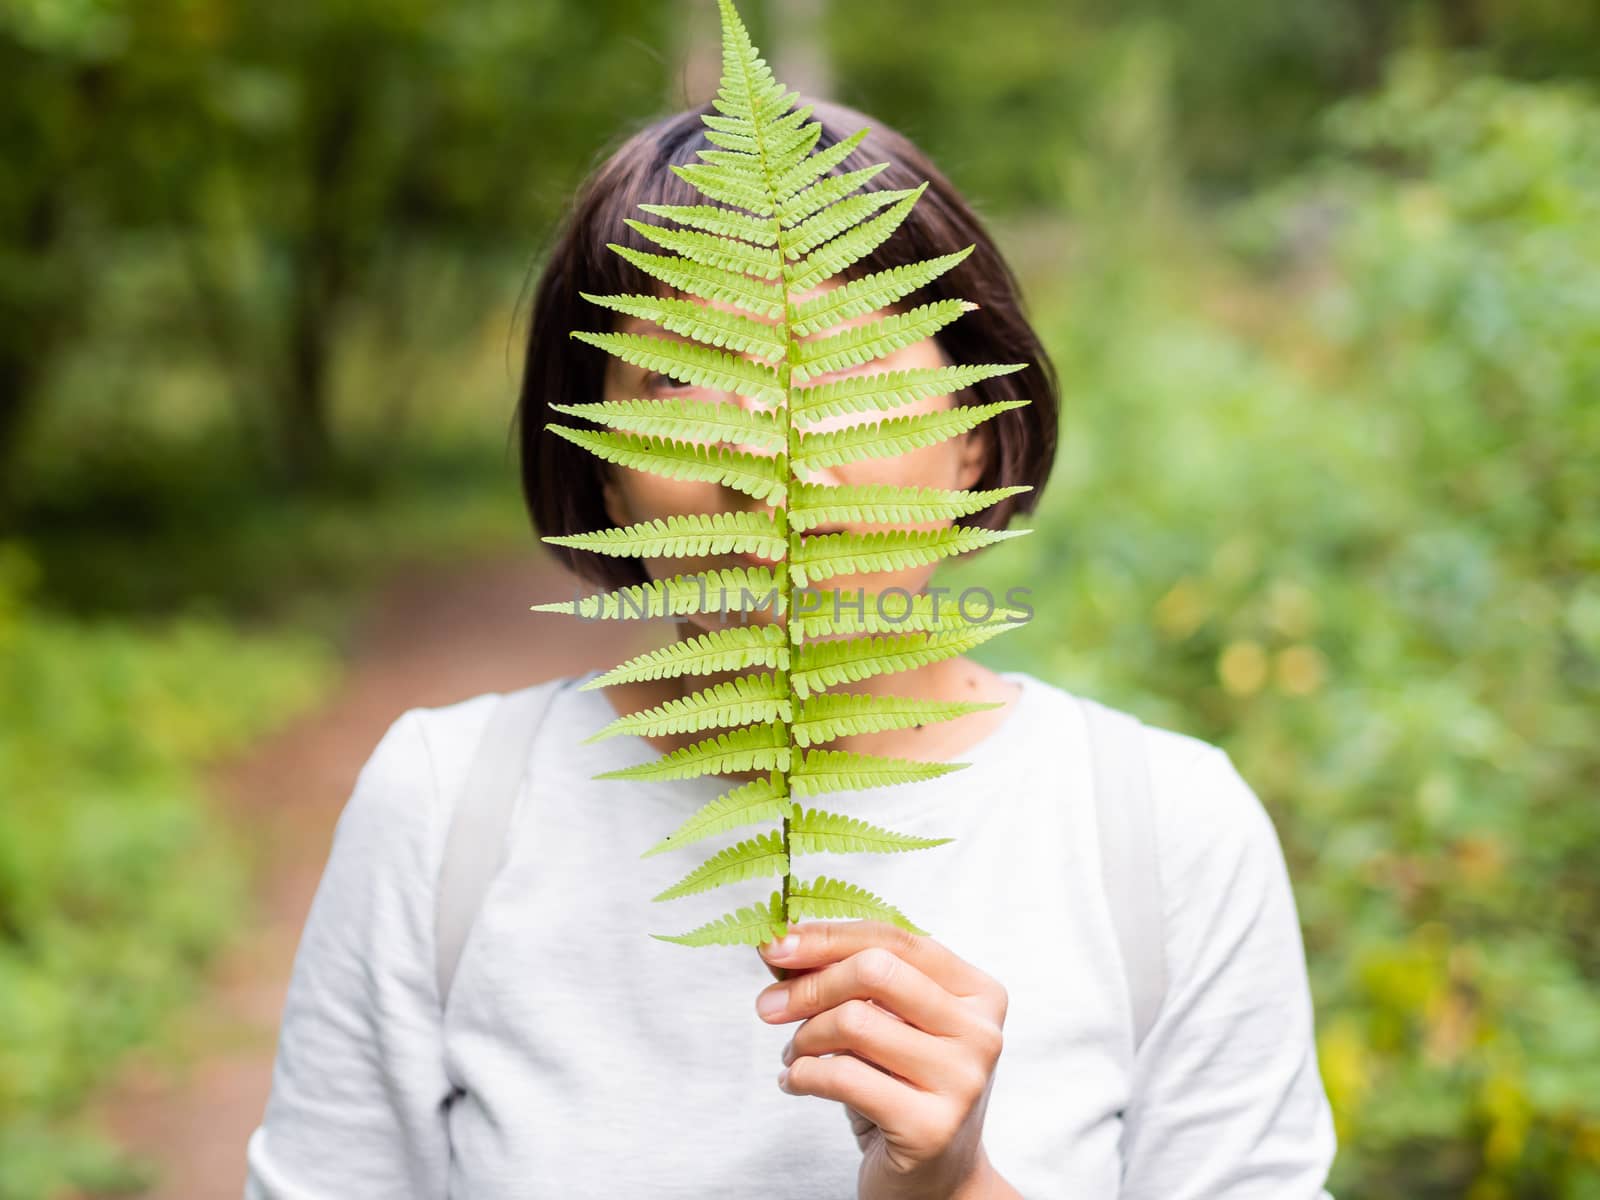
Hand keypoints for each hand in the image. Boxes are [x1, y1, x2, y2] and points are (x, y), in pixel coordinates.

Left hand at [754, 920, 1013, 1199]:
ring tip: (794, 1055)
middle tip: (769, 1006)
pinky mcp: (931, 1127)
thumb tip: (777, 943)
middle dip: (809, 985)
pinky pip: (842, 1077)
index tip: (774, 946)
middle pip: (875, 971)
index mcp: (978, 992)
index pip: (895, 939)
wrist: (935, 1183)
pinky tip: (794, 1081)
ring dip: (804, 1037)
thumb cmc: (903, 1089)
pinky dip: (801, 1075)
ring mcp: (962, 1080)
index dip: (828, 937)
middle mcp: (981, 1032)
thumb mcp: (888, 1024)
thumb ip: (850, 979)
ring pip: (854, 1022)